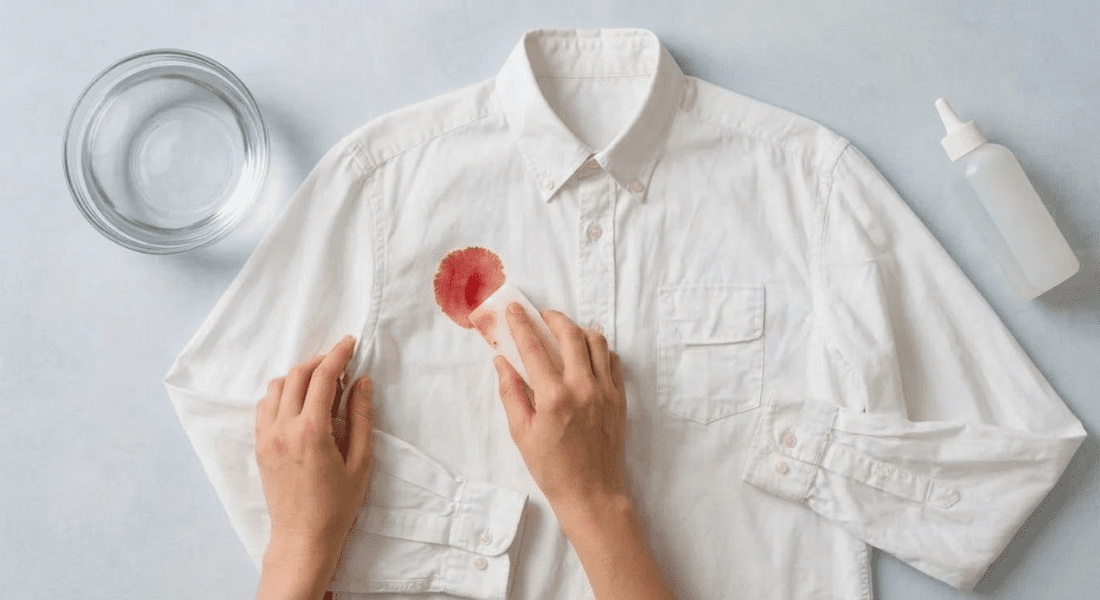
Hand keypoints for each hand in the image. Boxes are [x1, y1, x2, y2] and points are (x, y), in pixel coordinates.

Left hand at [254, 335, 374, 599]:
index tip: (350, 342)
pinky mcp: (260, 445)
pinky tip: (299, 401)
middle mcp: (283, 428)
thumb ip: (361, 417)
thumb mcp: (361, 461)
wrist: (302, 537)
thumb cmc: (337, 505)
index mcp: (311, 431)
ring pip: (277, 386)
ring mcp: (267, 436)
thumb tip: (362, 382)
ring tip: (322, 380)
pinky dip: (282, 392)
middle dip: (320, 360)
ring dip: (300, 374)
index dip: (338, 354)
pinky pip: (265, 405)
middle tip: (340, 360)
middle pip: (298, 375)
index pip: (323, 377)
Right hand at [493, 303, 627, 518]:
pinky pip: (613, 360)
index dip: (521, 324)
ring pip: (597, 341)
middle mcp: (582, 387)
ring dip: (578, 330)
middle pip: (570, 334)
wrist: (592, 494)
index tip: (513, 309)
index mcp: (554, 396)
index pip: (534, 347)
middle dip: (553, 318)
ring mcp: (605, 391)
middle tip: (541, 315)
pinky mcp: (620, 398)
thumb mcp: (522, 433)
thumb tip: (501, 362)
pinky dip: (599, 349)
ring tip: (565, 332)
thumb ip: (511, 393)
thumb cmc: (552, 469)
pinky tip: (587, 354)